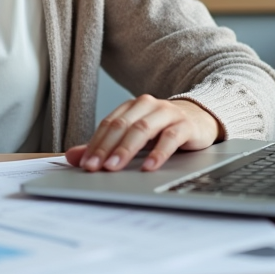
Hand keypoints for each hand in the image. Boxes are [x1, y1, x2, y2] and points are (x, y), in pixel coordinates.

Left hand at [65, 96, 222, 172]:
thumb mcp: (133, 136)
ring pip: (142, 129)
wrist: (201, 118)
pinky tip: (149, 167)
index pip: (108, 124)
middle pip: (122, 126)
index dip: (95, 143)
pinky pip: (170, 138)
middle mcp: (148, 105)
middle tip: (95, 167)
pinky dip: (158, 153)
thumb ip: (105, 146)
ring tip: (115, 167)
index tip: (85, 164)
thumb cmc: (163, 129)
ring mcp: (167, 113)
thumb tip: (72, 157)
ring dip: (126, 149)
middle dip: (106, 148)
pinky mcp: (185, 125)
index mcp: (132, 106)